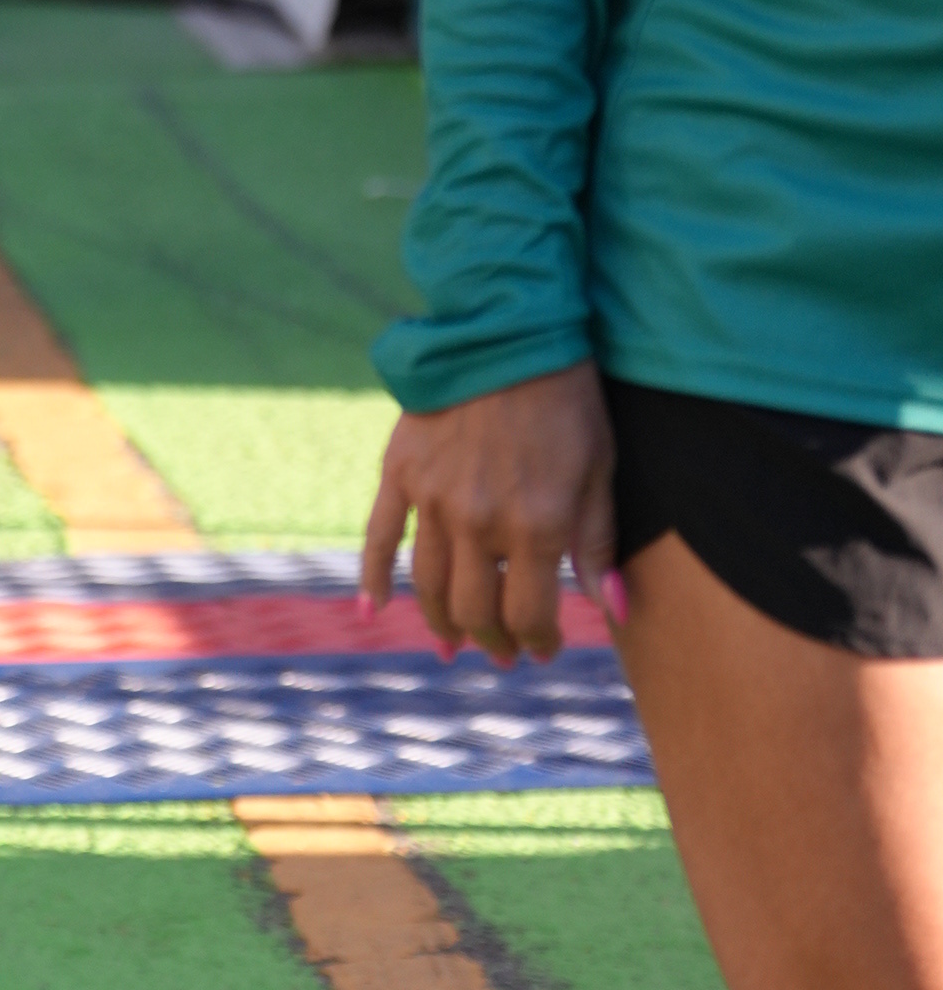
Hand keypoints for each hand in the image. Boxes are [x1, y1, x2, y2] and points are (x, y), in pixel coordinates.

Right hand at [361, 366, 617, 666]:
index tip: (546, 649)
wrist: (507, 335)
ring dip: (443, 625)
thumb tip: (617, 612)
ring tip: (456, 645)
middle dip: (493, 642)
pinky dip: (373, 580)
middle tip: (505, 654)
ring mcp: (433, 499)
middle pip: (475, 612)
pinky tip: (374, 611)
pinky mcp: (401, 473)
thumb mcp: (599, 472)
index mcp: (536, 526)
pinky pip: (380, 538)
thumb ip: (599, 546)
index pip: (530, 615)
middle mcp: (479, 522)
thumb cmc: (567, 403)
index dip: (539, 641)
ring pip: (430, 586)